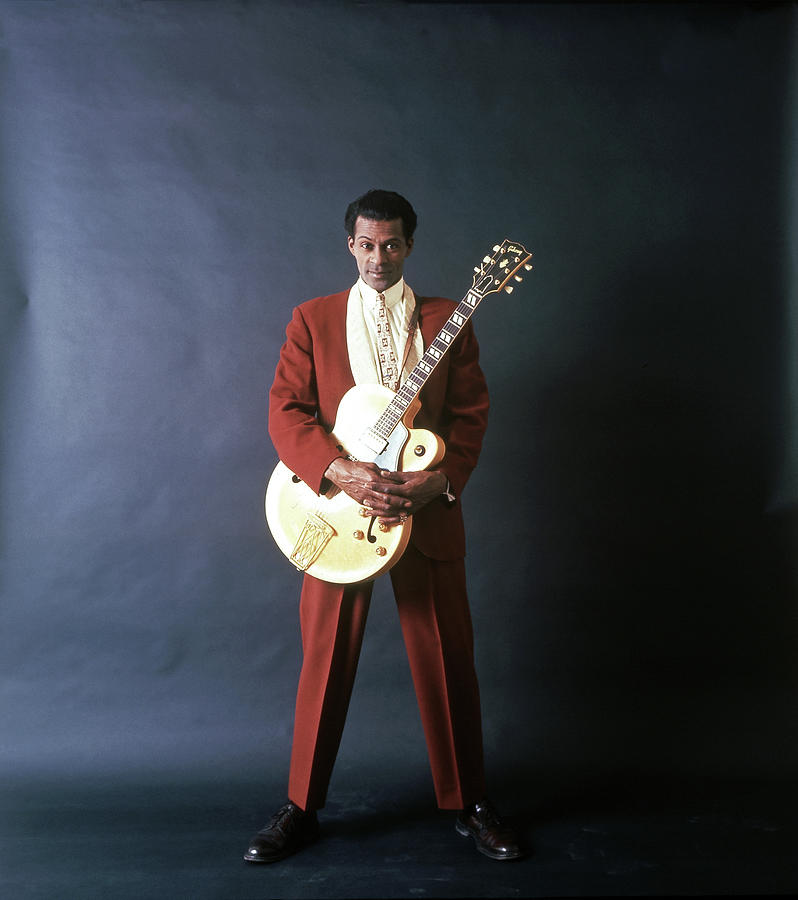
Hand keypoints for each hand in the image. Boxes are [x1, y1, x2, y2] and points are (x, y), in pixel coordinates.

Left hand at [323, 459, 446, 525]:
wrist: (438, 486)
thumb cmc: (425, 478)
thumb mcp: (410, 474)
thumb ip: (395, 475)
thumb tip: (383, 473)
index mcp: (406, 489)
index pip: (387, 488)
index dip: (376, 486)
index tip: (367, 484)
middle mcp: (407, 500)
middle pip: (387, 502)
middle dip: (374, 501)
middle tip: (363, 499)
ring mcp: (409, 508)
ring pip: (390, 512)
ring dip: (378, 512)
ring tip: (367, 512)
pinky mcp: (411, 512)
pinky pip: (398, 518)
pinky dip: (389, 521)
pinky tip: (380, 521)